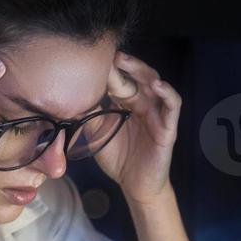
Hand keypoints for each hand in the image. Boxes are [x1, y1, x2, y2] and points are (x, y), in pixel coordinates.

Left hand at [92, 52, 180, 205]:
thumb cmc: (118, 158)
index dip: (109, 70)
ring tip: (127, 62)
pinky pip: (172, 105)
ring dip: (142, 71)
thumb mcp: (97, 133)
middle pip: (138, 75)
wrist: (134, 186)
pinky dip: (167, 93)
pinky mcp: (168, 127)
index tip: (93, 58)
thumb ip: (88, 114)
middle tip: (110, 54)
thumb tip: (68, 97)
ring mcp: (157, 113)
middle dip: (125, 64)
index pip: (120, 80)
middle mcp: (143, 104)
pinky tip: (157, 85)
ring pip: (155, 84)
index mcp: (127, 103)